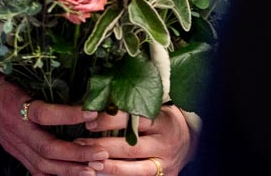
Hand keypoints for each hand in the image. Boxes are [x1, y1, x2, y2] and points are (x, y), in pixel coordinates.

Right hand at [0, 74, 108, 174]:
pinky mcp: (16, 153)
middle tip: (101, 152)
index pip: (43, 113)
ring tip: (95, 167)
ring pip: (43, 164)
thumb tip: (68, 58)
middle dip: (76, 153)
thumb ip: (35, 71)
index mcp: (14, 104)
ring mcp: (15, 145)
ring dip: (71, 169)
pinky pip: (36, 170)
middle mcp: (15, 129)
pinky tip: (76, 175)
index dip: (68, 115)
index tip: (93, 112)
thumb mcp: (12, 70)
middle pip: (46, 148)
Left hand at [77, 105, 194, 174]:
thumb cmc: (164, 120)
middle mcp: (165, 144)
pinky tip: (101, 174)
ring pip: (134, 169)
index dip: (109, 121)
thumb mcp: (155, 108)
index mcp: (162, 121)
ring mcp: (165, 164)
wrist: (190, 140)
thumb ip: (132, 109)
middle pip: (130, 147)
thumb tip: (99, 102)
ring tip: (88, 163)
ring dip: (109, 167)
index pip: (134, 120)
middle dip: (102, 146)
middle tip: (80, 144)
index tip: (89, 120)